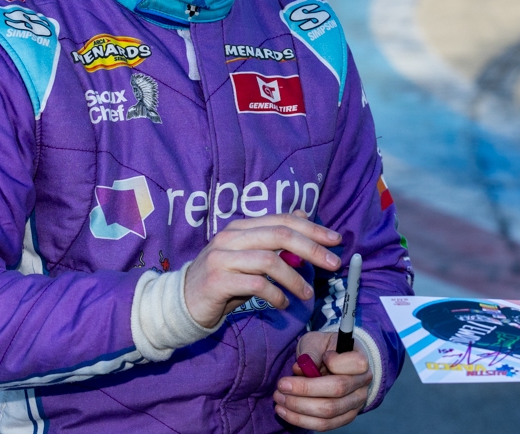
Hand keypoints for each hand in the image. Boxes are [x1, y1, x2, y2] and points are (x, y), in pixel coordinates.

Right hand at [183, 212, 341, 328]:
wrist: (183, 303)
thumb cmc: (223, 281)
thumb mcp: (250, 256)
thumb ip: (274, 239)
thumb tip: (304, 216)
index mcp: (240, 227)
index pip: (282, 220)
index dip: (312, 228)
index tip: (336, 240)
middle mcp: (230, 237)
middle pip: (280, 235)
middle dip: (312, 249)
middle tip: (333, 264)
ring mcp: (221, 257)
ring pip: (269, 260)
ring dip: (295, 279)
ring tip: (306, 294)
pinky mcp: (217, 281)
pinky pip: (256, 284)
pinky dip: (275, 294)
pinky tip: (282, 303)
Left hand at [275, 331, 371, 430]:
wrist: (336, 361)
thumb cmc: (326, 348)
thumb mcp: (318, 340)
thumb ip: (312, 351)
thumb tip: (300, 369)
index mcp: (361, 359)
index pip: (354, 364)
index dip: (333, 362)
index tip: (312, 358)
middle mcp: (363, 383)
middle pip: (337, 390)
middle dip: (304, 390)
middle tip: (281, 385)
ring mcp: (356, 403)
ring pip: (329, 412)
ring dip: (299, 408)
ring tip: (279, 399)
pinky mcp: (345, 417)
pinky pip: (324, 425)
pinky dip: (302, 420)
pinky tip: (284, 412)